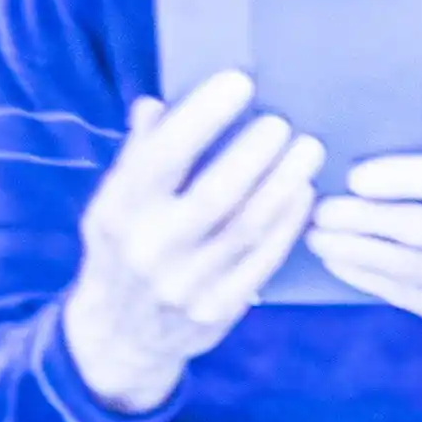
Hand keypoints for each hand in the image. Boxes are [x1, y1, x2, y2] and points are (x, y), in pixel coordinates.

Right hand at [62, 71, 325, 418]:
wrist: (120, 338)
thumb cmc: (122, 250)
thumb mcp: (113, 202)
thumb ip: (137, 156)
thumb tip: (158, 106)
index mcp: (119, 211)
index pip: (165, 154)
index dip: (205, 116)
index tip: (239, 83)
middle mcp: (151, 249)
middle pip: (216, 194)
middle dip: (256, 153)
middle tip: (284, 123)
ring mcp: (186, 285)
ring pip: (247, 228)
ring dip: (283, 184)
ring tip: (308, 151)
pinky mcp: (217, 312)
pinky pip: (261, 262)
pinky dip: (286, 224)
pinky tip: (302, 194)